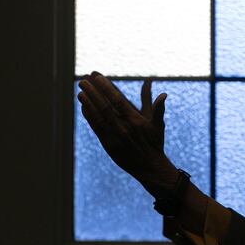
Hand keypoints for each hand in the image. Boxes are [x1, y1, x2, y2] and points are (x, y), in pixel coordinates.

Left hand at [77, 72, 176, 190]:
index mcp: (135, 121)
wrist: (149, 167)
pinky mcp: (108, 144)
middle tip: (83, 80)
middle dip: (93, 92)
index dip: (107, 88)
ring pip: (98, 116)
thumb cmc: (155, 143)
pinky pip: (96, 127)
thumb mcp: (158, 125)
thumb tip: (163, 94)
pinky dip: (89, 116)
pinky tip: (84, 106)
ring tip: (80, 91)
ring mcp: (114, 136)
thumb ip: (158, 108)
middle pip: (104, 106)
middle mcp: (123, 128)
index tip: (98, 77)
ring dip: (88, 103)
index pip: (118, 100)